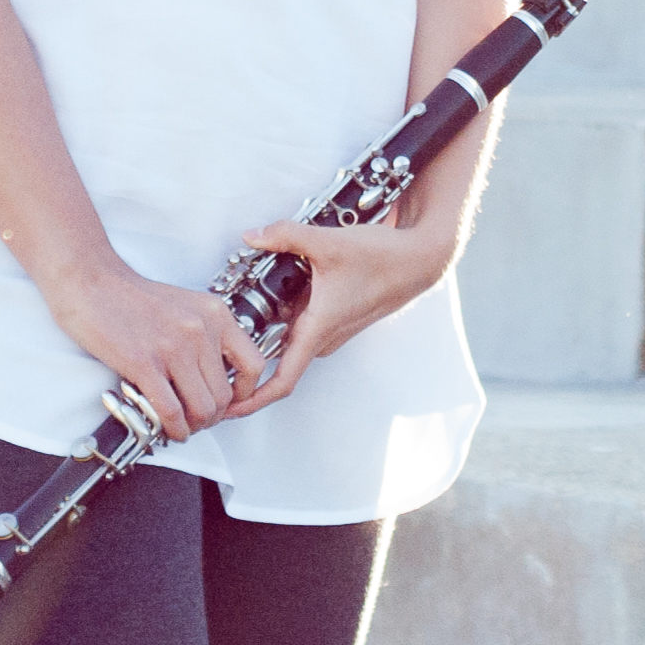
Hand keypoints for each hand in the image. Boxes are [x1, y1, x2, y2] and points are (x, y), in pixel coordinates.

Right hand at [42, 261, 266, 436]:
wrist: (91, 282)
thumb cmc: (133, 298)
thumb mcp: (186, 308)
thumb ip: (206, 337)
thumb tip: (216, 380)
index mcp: (216, 315)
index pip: (254, 365)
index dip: (244, 395)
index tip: (229, 405)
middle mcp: (201, 330)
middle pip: (225, 395)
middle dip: (211, 417)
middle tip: (196, 421)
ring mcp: (173, 347)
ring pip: (202, 408)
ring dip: (192, 427)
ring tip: (181, 427)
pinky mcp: (144, 363)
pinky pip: (170, 410)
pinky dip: (171, 428)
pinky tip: (165, 429)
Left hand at [222, 218, 451, 417]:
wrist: (419, 259)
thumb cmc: (383, 259)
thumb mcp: (327, 242)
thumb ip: (285, 236)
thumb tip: (251, 235)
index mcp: (318, 328)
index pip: (282, 381)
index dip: (252, 400)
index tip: (229, 408)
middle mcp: (325, 336)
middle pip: (277, 352)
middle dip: (251, 346)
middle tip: (225, 330)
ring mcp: (333, 328)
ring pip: (290, 332)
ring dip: (273, 317)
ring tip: (256, 290)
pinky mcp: (338, 316)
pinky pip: (304, 319)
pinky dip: (289, 305)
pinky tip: (286, 277)